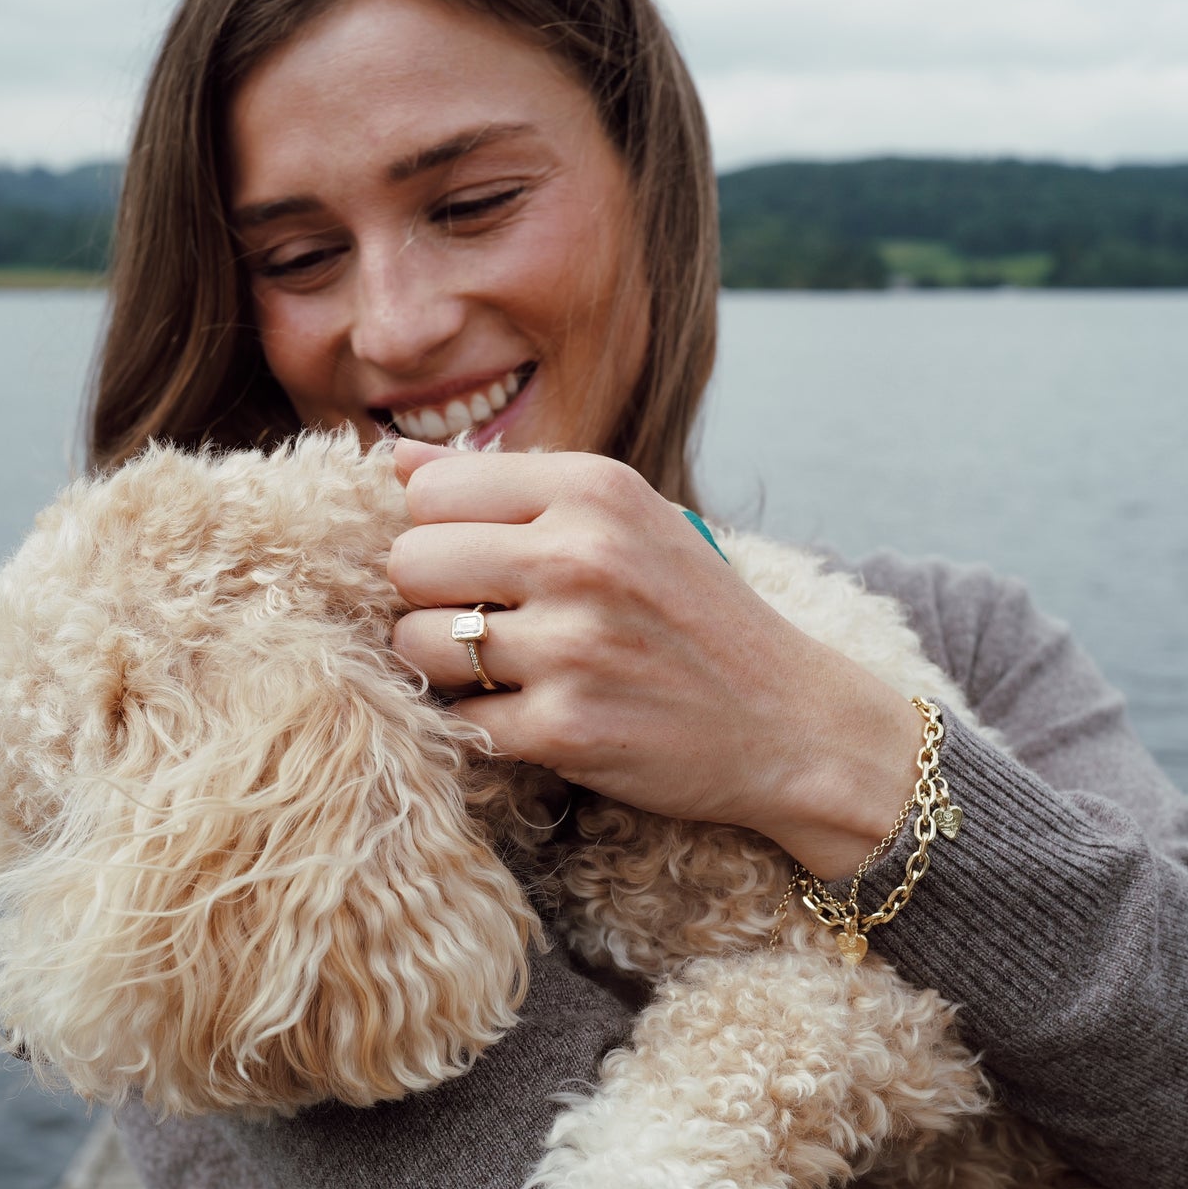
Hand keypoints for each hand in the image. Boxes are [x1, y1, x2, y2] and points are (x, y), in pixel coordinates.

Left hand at [388, 441, 918, 879]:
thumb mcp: (624, 517)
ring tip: (503, 669)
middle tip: (484, 620)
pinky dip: (481, 726)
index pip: (429, 491)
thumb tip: (395, 460)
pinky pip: (458, 720)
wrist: (792, 722)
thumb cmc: (695, 613)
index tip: (480, 562)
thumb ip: (509, 482)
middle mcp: (581, 556)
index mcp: (594, 489)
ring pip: (415, 643)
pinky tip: (530, 715)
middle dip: (429, 598)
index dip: (440, 531)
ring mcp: (572, 645)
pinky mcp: (566, 728)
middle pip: (407, 562)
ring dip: (443, 666)